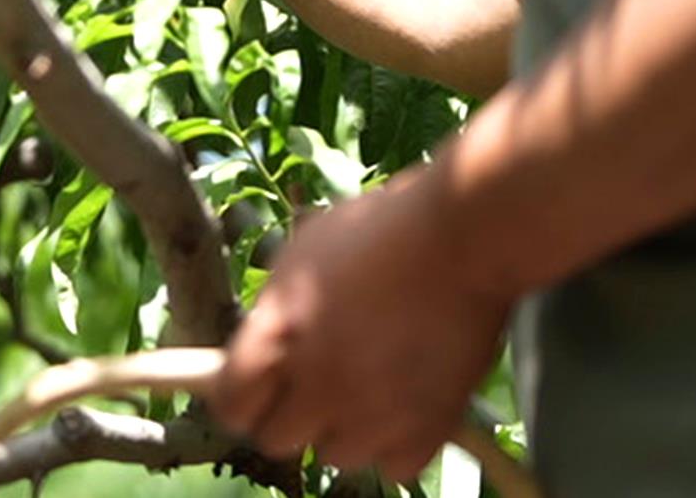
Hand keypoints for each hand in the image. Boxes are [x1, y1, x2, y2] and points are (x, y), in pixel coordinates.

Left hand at [207, 167, 512, 477]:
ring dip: (345, 429)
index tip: (260, 386)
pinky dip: (397, 442)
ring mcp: (371, 414)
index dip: (242, 396)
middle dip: (293, 413)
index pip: (231, 406)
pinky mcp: (424, 430)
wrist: (463, 239)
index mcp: (278, 336)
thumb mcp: (305, 251)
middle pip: (277, 439)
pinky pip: (392, 465)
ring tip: (370, 386)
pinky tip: (406, 401)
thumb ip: (275, 305)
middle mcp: (318, 384)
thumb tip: (265, 338)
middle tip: (321, 381)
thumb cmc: (382, 230)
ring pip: (336, 456)